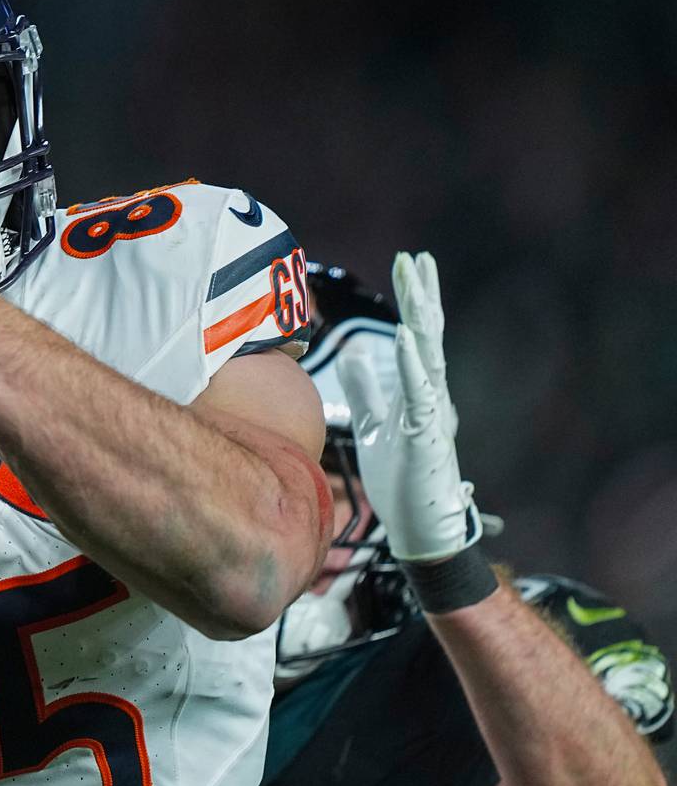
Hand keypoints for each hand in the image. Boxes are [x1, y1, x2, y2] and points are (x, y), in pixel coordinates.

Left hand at [336, 251, 481, 561]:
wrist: (420, 527)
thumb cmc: (401, 479)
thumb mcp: (373, 427)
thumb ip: (366, 391)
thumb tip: (354, 354)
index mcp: (418, 392)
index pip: (417, 335)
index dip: (412, 300)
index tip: (408, 264)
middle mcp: (430, 397)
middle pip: (428, 336)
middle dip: (420, 296)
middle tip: (415, 258)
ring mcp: (432, 415)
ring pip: (429, 357)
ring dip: (421, 318)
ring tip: (415, 282)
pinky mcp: (426, 437)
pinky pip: (420, 395)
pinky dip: (413, 365)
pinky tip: (406, 336)